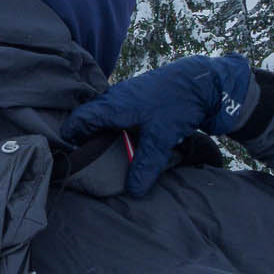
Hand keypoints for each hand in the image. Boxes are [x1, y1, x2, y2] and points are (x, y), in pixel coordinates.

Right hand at [62, 55, 253, 196]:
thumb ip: (145, 165)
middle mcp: (113, 99)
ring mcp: (125, 96)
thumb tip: (134, 191)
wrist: (203, 81)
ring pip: (103, 116)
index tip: (73, 157)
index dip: (70, 139)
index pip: (76, 121)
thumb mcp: (161, 138)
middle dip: (86, 140)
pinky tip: (128, 139)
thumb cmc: (177, 104)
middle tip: (90, 160)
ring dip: (103, 133)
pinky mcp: (137, 98)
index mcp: (111, 106)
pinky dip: (116, 127)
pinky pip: (117, 113)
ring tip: (108, 153)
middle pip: (87, 120)